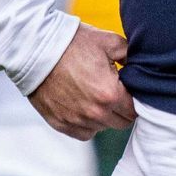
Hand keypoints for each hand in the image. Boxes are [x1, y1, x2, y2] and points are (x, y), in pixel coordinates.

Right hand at [29, 22, 135, 140]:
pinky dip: (86, 123)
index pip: (136, 110)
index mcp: (110, 95)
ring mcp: (76, 121)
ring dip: (103, 116)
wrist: (35, 48)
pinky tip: (82, 104)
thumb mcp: (109, 42)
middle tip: (113, 90)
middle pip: (122, 123)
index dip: (134, 99)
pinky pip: (83, 132)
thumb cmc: (73, 43)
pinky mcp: (60, 124)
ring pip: (102, 128)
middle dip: (121, 108)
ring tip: (94, 94)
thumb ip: (131, 57)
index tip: (127, 88)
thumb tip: (140, 68)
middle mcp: (94, 113)